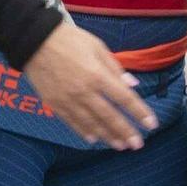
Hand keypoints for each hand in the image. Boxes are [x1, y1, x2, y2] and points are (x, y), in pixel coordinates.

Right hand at [23, 20, 158, 149]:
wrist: (34, 40)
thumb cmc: (69, 40)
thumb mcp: (97, 47)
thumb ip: (115, 68)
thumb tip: (132, 85)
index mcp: (97, 75)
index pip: (125, 99)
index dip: (139, 113)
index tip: (152, 124)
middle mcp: (84, 91)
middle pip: (109, 116)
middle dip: (126, 132)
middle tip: (138, 144)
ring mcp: (67, 100)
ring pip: (91, 124)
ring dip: (107, 136)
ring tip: (120, 145)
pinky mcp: (53, 103)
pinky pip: (71, 122)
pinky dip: (83, 131)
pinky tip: (94, 139)